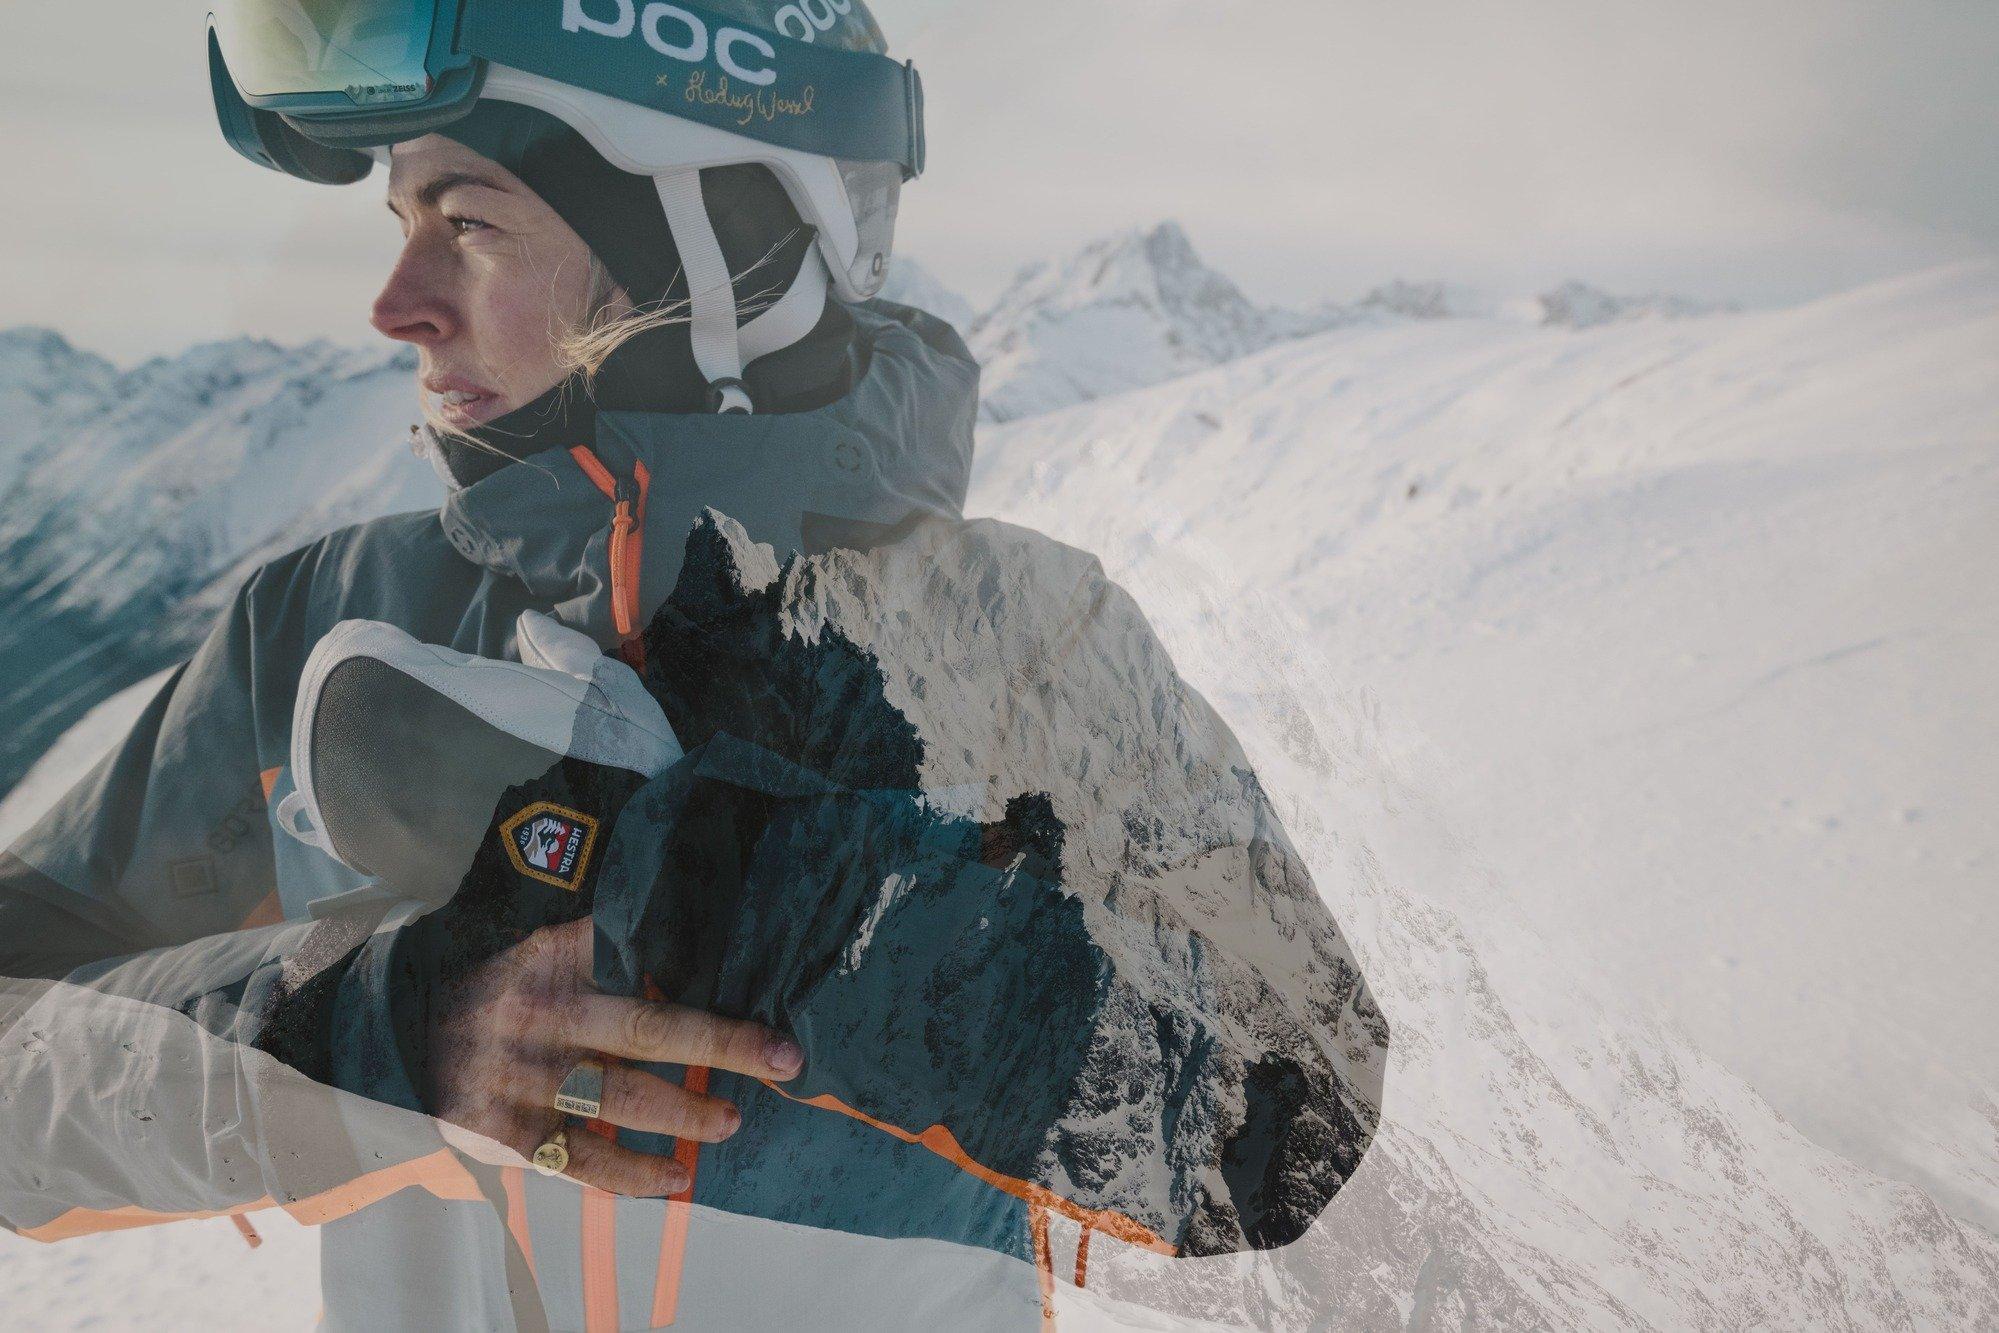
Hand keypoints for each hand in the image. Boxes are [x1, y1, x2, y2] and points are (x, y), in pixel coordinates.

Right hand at [428, 918, 802, 1195]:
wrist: (401, 1027)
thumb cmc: (505, 980)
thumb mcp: (543, 940)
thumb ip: (607, 941)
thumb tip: (702, 925)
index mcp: (555, 955)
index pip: (636, 949)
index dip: (699, 956)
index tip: (760, 971)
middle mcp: (542, 1013)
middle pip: (646, 1028)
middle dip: (722, 1043)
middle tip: (782, 1057)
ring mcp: (522, 1076)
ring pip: (616, 1097)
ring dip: (682, 1113)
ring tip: (731, 1122)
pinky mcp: (504, 1130)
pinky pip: (577, 1160)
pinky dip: (629, 1174)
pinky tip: (674, 1177)